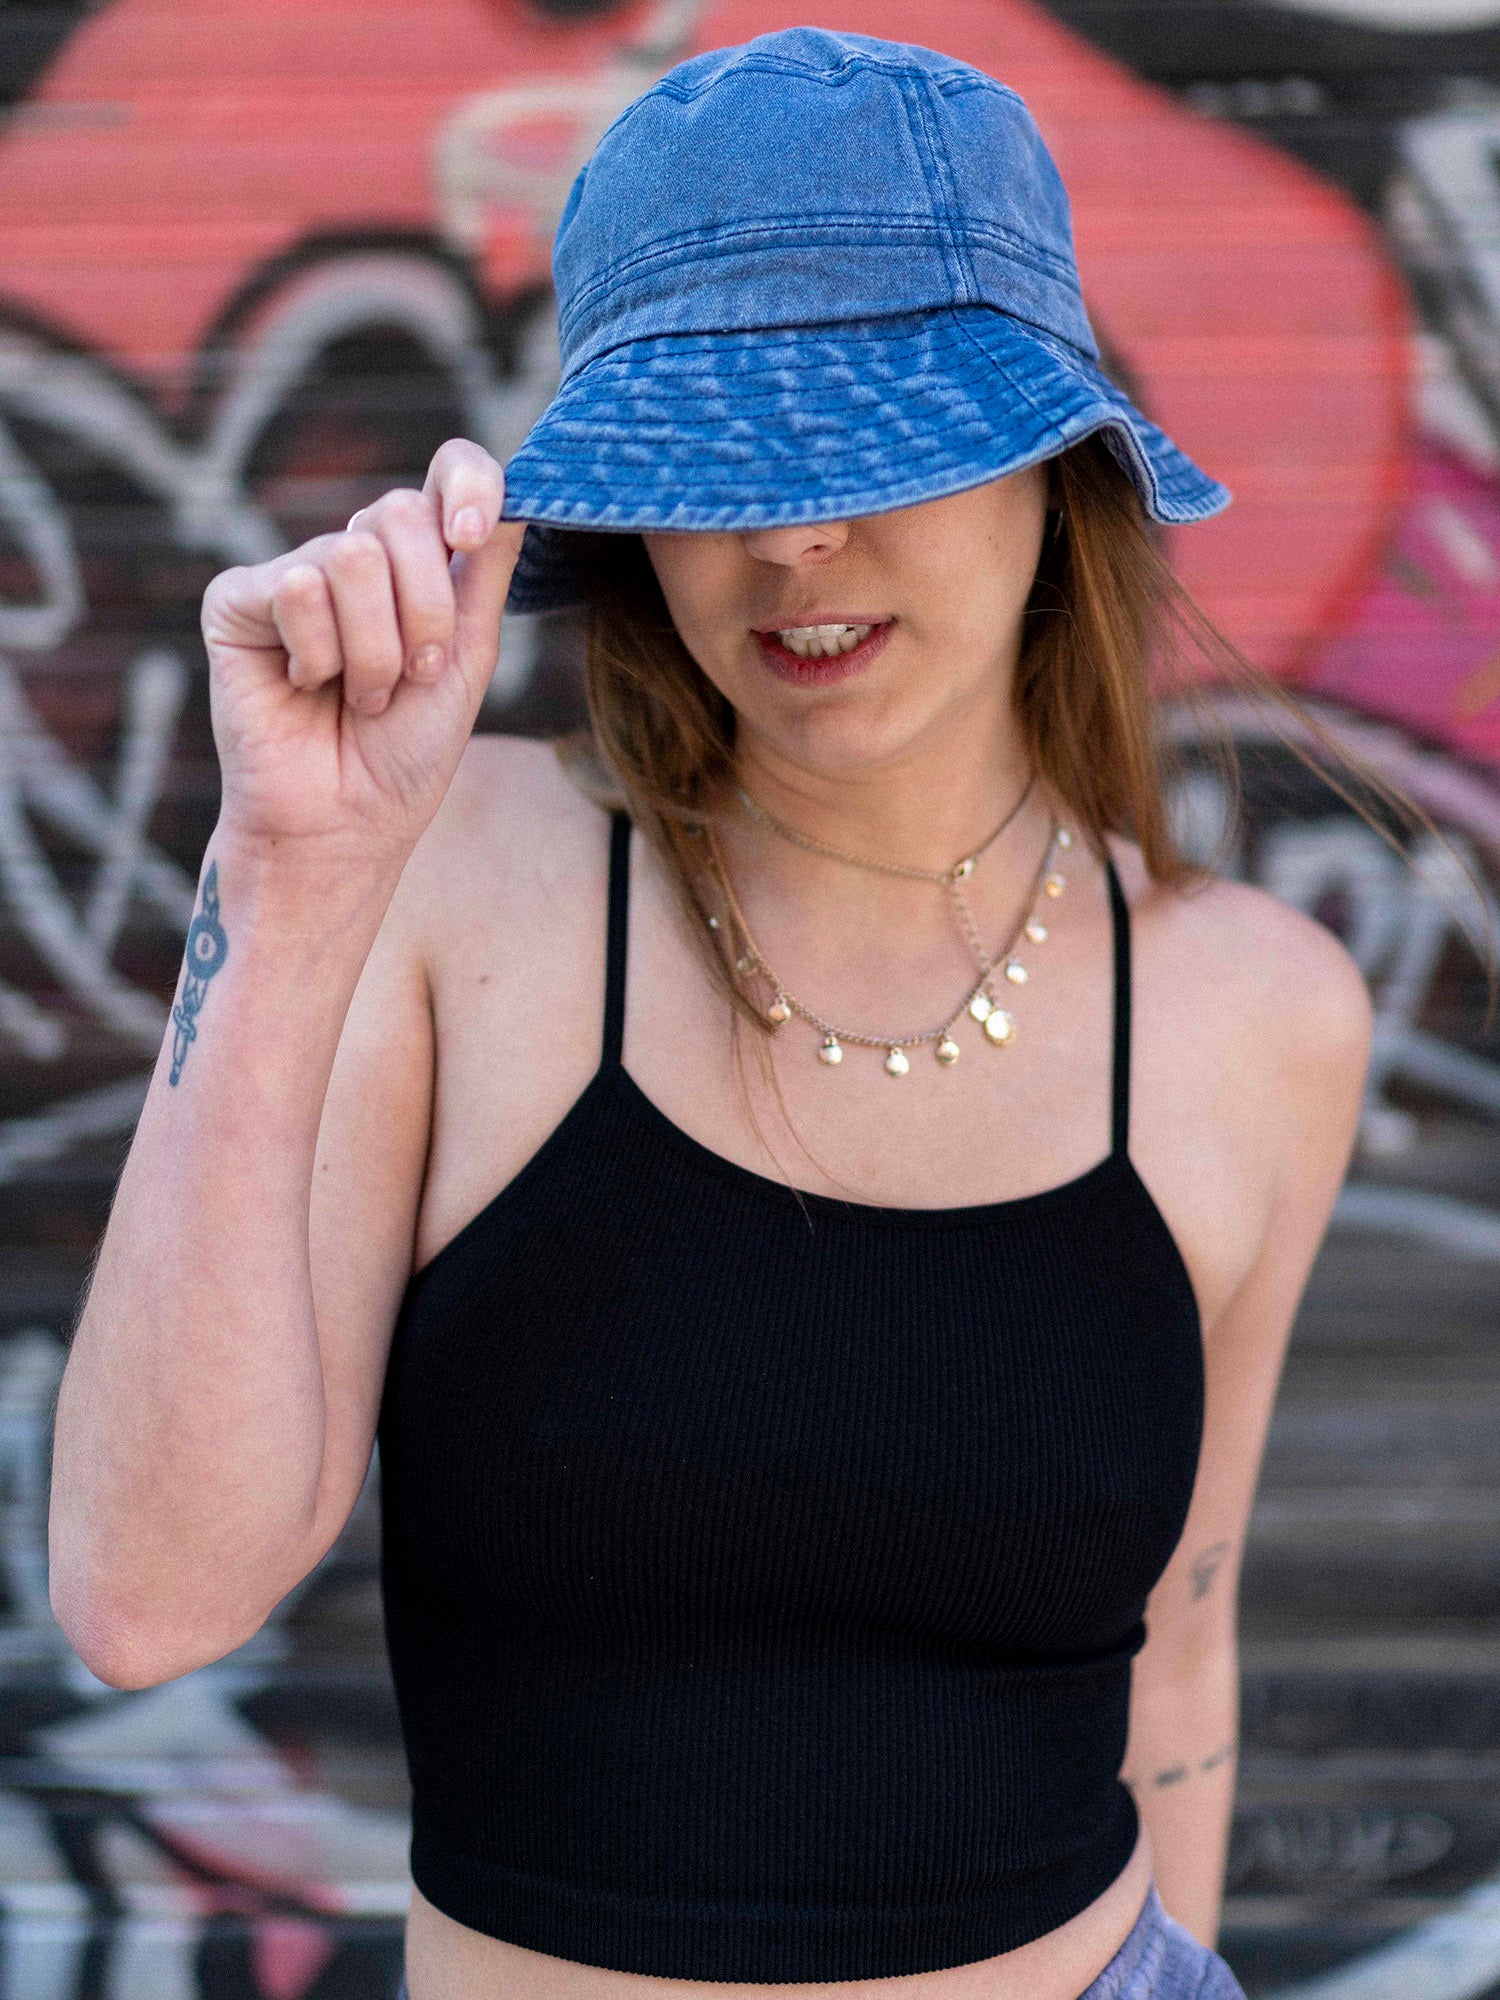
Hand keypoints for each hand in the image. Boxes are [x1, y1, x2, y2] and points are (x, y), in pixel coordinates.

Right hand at [200, 439, 525, 863]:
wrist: (346, 823)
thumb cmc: (407, 752)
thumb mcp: (467, 659)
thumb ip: (484, 576)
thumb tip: (517, 498)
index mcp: (419, 563)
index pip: (449, 469)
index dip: (466, 482)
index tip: (472, 534)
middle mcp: (357, 555)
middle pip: (401, 514)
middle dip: (423, 613)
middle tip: (412, 677)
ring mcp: (295, 572)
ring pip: (352, 558)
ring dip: (374, 651)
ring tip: (360, 696)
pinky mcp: (238, 599)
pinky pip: (296, 589)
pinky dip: (319, 656)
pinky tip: (305, 687)